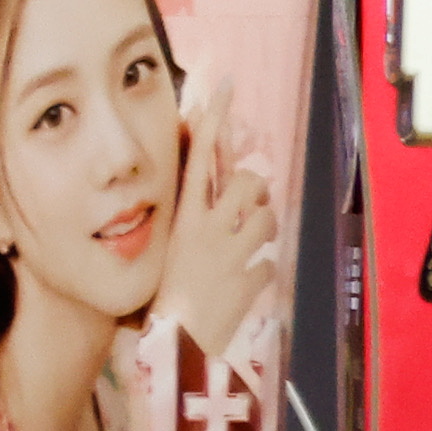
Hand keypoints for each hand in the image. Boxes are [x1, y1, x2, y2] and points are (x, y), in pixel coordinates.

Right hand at [165, 75, 285, 362]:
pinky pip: (269, 262)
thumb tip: (210, 193)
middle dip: (253, 192)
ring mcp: (232, 252)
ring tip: (245, 248)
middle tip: (245, 209)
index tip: (224, 86)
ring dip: (262, 230)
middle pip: (247, 182)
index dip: (213, 119)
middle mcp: (207, 228)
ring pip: (267, 217)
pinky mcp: (252, 278)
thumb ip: (190, 218)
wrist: (176, 345)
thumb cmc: (163, 296)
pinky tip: (241, 286)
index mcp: (181, 217)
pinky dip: (260, 271)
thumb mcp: (166, 248)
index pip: (198, 154)